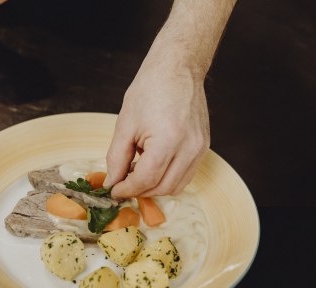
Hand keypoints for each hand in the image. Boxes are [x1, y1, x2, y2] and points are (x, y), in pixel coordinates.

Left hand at [105, 54, 210, 197]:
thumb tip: (112, 182)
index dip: (126, 189)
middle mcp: (189, 148)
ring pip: (176, 186)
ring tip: (137, 173)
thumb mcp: (125, 125)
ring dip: (154, 187)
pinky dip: (167, 177)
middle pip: (162, 188)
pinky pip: (186, 175)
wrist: (177, 68)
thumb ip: (116, 158)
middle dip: (139, 190)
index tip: (113, 190)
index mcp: (168, 141)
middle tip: (122, 183)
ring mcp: (200, 148)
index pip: (145, 180)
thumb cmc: (150, 90)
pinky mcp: (204, 147)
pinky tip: (153, 165)